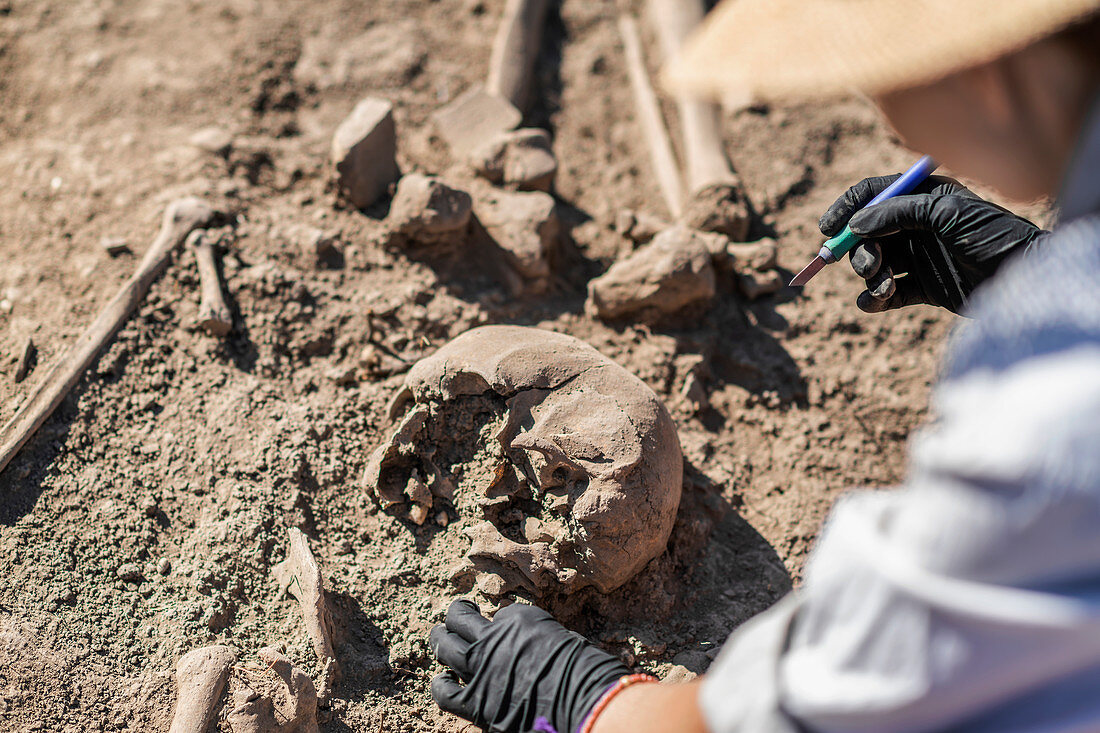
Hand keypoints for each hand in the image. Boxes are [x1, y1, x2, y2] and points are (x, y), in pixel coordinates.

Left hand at [429, 598, 630, 732]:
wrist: (584, 700)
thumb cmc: (585, 671)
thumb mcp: (565, 640)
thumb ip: (540, 639)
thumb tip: (532, 648)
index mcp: (520, 619)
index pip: (503, 614)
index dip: (506, 623)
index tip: (509, 631)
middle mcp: (495, 639)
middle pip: (460, 619)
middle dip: (456, 617)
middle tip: (456, 620)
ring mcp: (481, 670)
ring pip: (445, 647)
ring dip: (440, 640)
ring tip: (440, 637)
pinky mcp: (475, 703)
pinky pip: (445, 693)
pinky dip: (440, 685)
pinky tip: (442, 680)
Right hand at [819, 174, 1045, 312]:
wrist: (1027, 281)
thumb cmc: (994, 237)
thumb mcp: (948, 214)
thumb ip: (899, 213)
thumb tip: (857, 224)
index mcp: (924, 196)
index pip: (872, 194)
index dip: (847, 208)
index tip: (828, 230)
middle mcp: (918, 224)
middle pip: (867, 233)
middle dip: (860, 250)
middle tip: (870, 266)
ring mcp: (920, 257)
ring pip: (874, 264)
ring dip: (870, 276)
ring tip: (884, 288)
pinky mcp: (924, 288)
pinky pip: (885, 293)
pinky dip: (874, 299)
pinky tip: (875, 303)